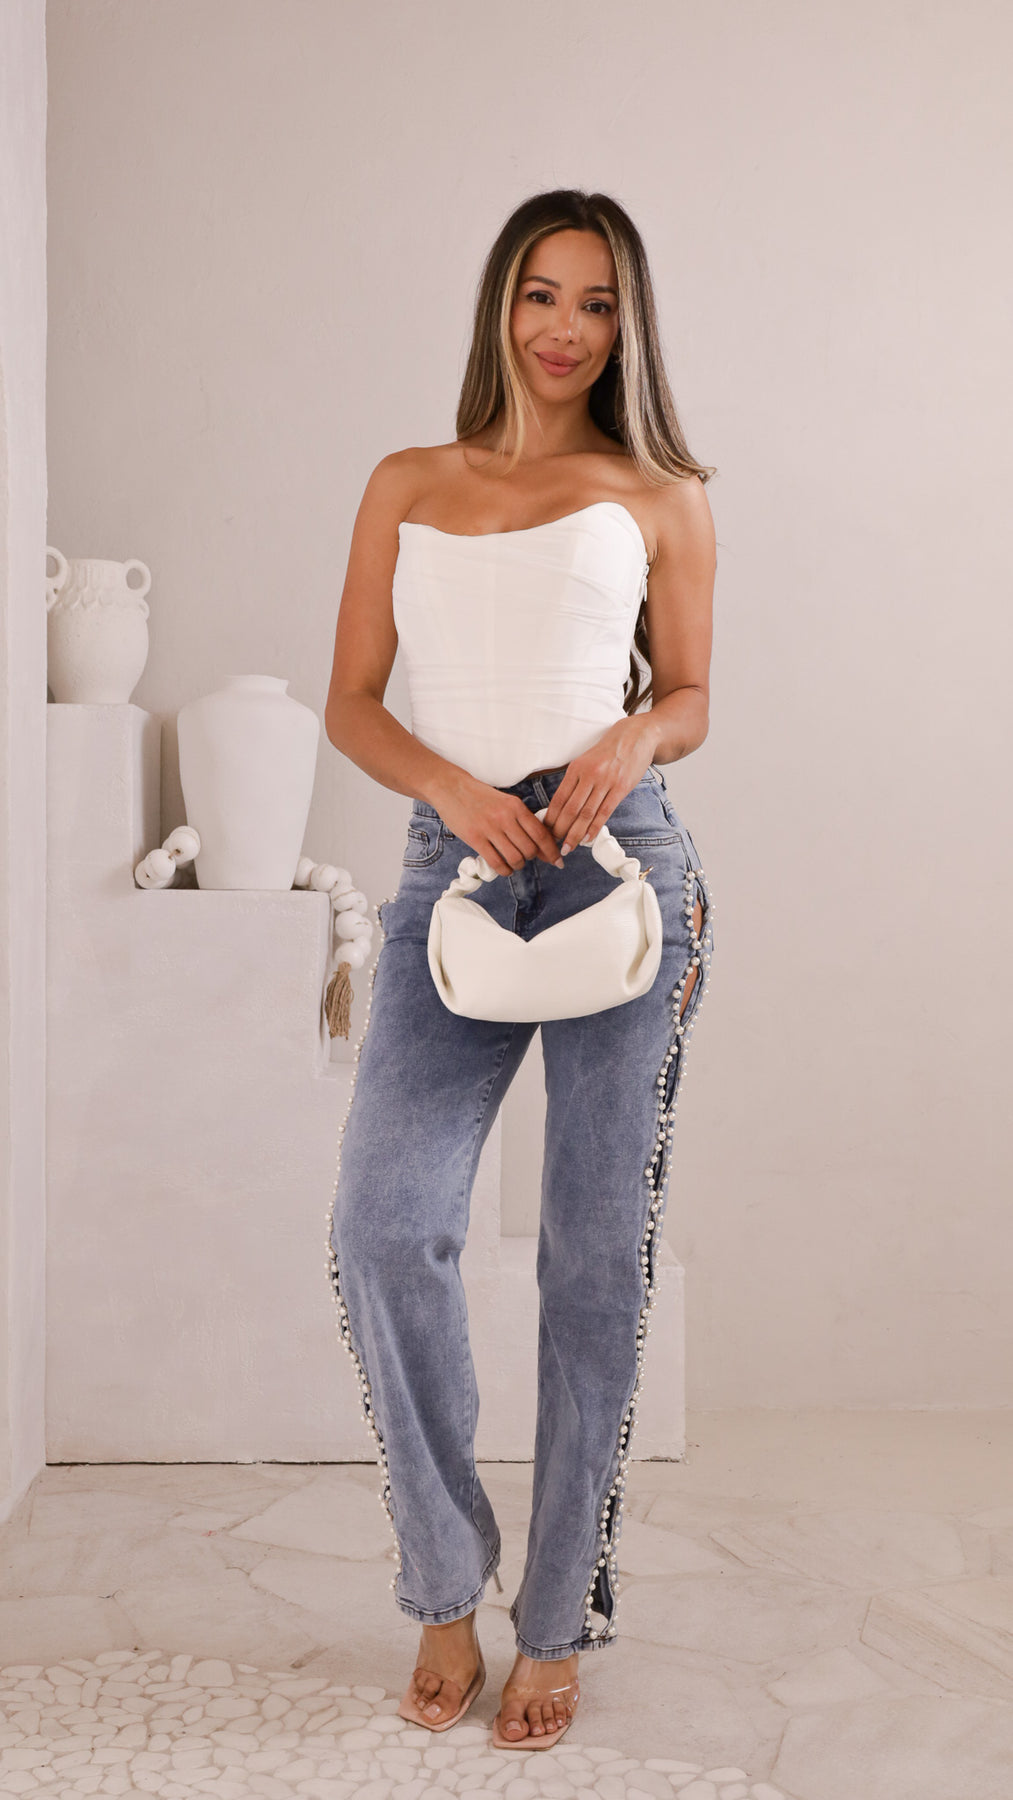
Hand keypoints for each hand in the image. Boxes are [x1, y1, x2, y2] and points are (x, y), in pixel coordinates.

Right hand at [431, 773, 564, 876]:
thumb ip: (522, 820)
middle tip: (526, 858)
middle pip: (530, 849)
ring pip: (515, 858)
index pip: (541, 834)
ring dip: (518, 865)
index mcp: (516, 806)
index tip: (557, 860)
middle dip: (531, 858)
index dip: (552, 851)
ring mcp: (489, 828)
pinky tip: (504, 868)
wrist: (451, 788)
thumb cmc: (480, 797)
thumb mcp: (506, 802)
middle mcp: (505, 817)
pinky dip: (504, 870)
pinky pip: (496, 862)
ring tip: (514, 863)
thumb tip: (540, 844)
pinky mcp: (475, 838)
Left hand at [541, 719, 656, 852]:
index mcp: (576, 768)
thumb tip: (562, 805)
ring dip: (575, 833)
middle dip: (560, 830)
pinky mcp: (620, 788)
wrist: (635, 737)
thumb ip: (575, 780)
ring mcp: (605, 782)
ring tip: (568, 847)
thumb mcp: (586, 760)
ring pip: (586, 814)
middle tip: (553, 845)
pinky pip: (604, 812)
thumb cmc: (609, 751)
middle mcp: (589, 775)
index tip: (544, 831)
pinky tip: (587, 839)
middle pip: (570, 809)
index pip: (559, 798)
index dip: (551, 817)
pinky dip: (594, 828)